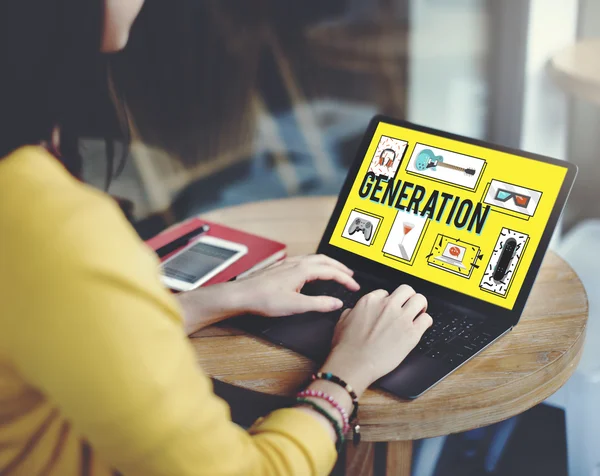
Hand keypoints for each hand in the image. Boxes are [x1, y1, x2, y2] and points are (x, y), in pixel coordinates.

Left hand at [234, 254, 359, 316]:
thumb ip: (318, 304)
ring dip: (328, 264)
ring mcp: (287, 263)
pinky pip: (304, 260)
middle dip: (340, 267)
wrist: (241, 295)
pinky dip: (316, 264)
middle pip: (325, 260)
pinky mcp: (281, 267)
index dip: (345, 279)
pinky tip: (312, 271)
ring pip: (314, 258)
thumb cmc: (263, 299)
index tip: (354, 287)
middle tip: (351, 276)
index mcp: (303, 270)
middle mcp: (296, 263)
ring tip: (336, 271)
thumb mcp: (295, 305)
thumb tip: (336, 303)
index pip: (331, 271)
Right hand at [320, 285, 431, 396]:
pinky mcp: (412, 333)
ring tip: (418, 313)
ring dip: (420, 306)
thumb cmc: (346, 347)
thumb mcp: (342, 321)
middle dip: (408, 297)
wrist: (354, 363)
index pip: (386, 292)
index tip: (390, 309)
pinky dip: (425, 322)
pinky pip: (427, 319)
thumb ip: (352, 311)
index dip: (389, 301)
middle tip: (408, 306)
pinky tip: (421, 327)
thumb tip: (355, 311)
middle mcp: (387, 306)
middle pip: (407, 290)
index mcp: (370, 301)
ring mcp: (401, 318)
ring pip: (420, 300)